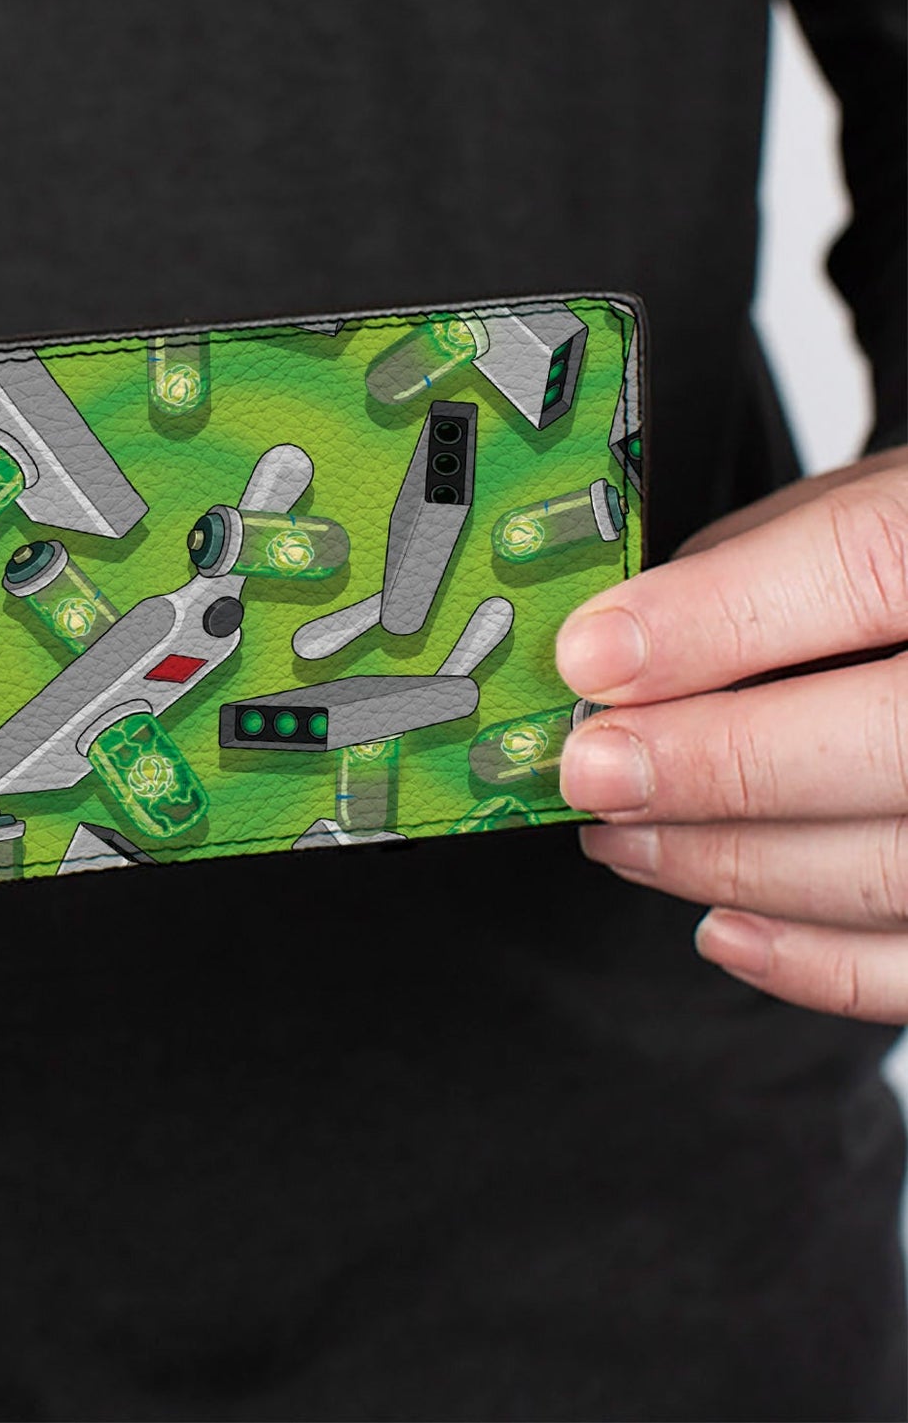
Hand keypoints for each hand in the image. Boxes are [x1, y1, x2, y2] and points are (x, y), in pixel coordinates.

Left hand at [558, 447, 907, 1020]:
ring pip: (894, 865)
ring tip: (618, 836)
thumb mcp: (864, 504)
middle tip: (589, 772)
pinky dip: (816, 963)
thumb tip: (612, 653)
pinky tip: (721, 927)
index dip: (714, 620)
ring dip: (729, 863)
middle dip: (712, 765)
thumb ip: (752, 565)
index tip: (591, 661)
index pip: (861, 567)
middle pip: (886, 740)